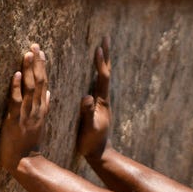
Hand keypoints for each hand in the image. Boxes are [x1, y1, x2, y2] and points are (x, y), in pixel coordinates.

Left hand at [0, 44, 50, 171]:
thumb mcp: (39, 123)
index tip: (40, 51)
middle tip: (34, 45)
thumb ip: (44, 106)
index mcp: (41, 108)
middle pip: (38, 82)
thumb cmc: (28, 143)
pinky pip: (16, 102)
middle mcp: (36, 109)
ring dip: (28, 70)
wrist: (25, 162)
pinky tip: (15, 75)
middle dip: (36, 63)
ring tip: (27, 53)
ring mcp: (26, 114)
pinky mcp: (14, 121)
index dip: (42, 66)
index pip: (44, 83)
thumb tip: (48, 92)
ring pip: (29, 89)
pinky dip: (16, 88)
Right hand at [76, 37, 110, 163]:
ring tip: (101, 47)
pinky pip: (98, 83)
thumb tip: (86, 97)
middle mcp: (103, 99)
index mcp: (101, 102)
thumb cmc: (91, 143)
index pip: (102, 78)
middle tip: (106, 37)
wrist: (99, 153)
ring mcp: (101, 101)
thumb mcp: (88, 129)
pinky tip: (94, 68)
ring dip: (102, 61)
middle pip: (105, 72)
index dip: (100, 63)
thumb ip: (87, 114)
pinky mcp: (97, 105)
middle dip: (106, 55)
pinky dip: (97, 71)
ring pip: (103, 77)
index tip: (98, 48)